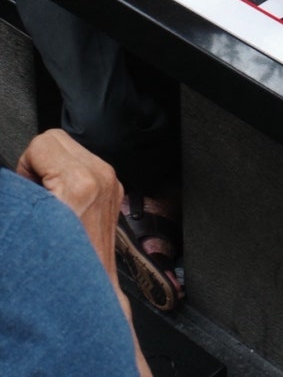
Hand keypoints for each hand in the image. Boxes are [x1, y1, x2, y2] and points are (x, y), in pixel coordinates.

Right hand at [17, 130, 153, 376]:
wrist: (85, 298)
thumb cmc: (54, 270)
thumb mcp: (25, 224)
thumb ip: (18, 191)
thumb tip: (12, 180)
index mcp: (81, 182)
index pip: (42, 142)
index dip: (25, 166)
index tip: (26, 189)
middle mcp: (102, 178)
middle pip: (58, 140)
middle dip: (38, 164)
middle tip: (35, 197)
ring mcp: (112, 184)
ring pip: (71, 150)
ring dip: (54, 170)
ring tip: (49, 205)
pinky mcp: (115, 191)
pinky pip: (84, 165)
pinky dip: (69, 177)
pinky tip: (63, 207)